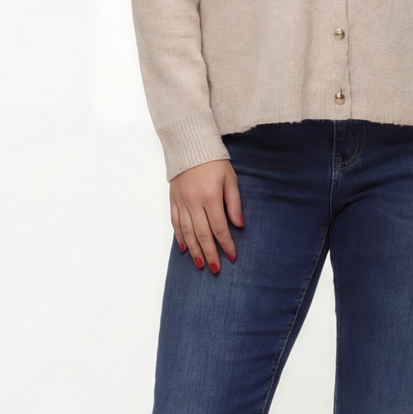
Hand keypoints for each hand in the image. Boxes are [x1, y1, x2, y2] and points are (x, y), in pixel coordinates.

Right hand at [171, 159, 243, 273]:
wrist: (189, 145)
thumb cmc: (214, 162)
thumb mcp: (230, 179)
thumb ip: (234, 202)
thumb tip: (239, 224)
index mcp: (210, 196)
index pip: (219, 226)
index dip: (226, 243)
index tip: (232, 256)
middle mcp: (194, 201)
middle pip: (202, 234)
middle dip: (210, 253)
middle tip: (215, 268)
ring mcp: (181, 202)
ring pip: (187, 232)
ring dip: (195, 250)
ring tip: (201, 264)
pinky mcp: (173, 200)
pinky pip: (176, 223)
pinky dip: (180, 237)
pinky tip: (185, 249)